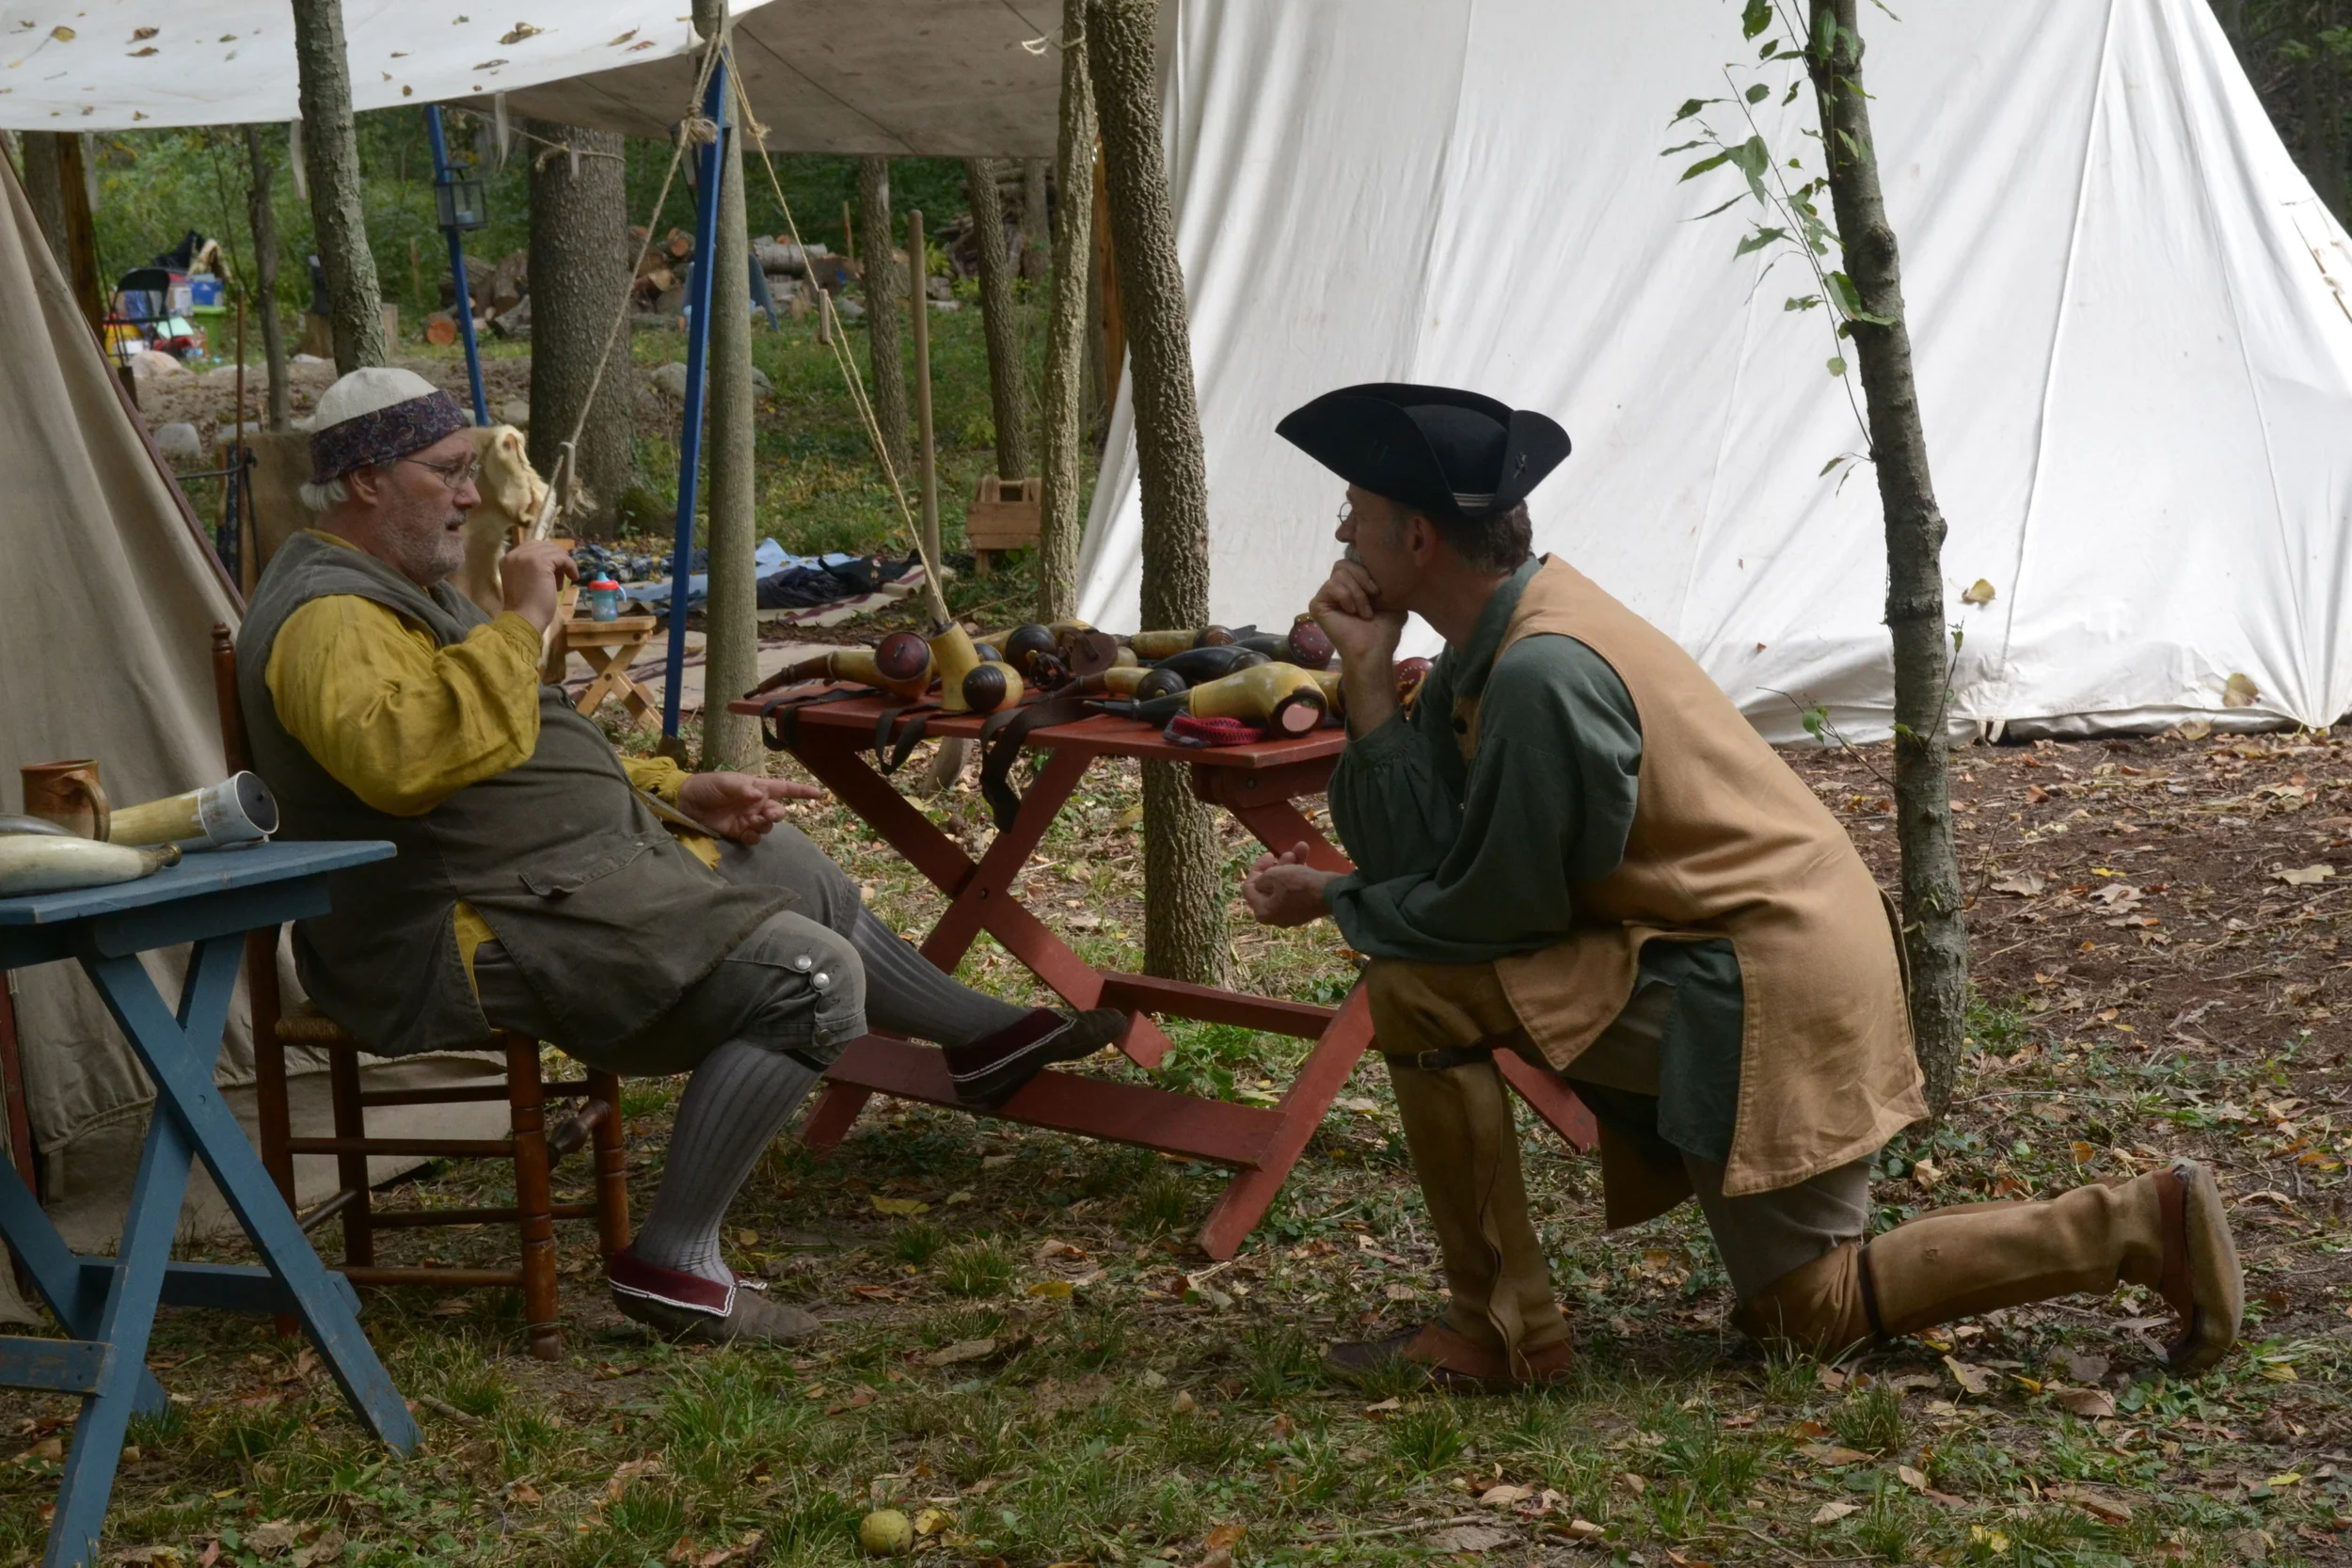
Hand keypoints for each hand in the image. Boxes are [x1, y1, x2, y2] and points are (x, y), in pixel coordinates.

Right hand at [500, 539, 577, 633]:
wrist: (523, 618)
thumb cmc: (526, 608)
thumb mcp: (526, 582)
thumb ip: (532, 569)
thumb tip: (552, 562)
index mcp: (508, 560)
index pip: (531, 547)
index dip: (547, 556)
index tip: (555, 570)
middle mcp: (514, 554)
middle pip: (543, 545)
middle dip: (555, 558)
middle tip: (561, 575)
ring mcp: (526, 556)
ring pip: (553, 551)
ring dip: (562, 565)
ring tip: (560, 583)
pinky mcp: (540, 561)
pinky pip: (562, 557)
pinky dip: (570, 566)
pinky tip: (573, 577)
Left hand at [676, 771, 828, 843]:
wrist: (686, 802)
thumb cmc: (707, 786)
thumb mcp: (724, 783)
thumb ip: (743, 789)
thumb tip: (759, 795)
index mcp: (757, 788)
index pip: (784, 789)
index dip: (801, 791)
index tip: (819, 794)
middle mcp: (757, 804)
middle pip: (779, 811)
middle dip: (777, 814)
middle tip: (766, 814)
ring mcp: (748, 819)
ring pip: (768, 826)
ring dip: (764, 825)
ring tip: (751, 822)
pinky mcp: (738, 832)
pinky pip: (754, 838)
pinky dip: (754, 837)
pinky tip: (745, 834)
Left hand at [1241, 840, 1336, 927]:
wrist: (1332, 894)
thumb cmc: (1298, 885)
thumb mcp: (1274, 876)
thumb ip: (1262, 878)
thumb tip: (1263, 883)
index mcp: (1264, 912)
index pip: (1250, 888)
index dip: (1256, 868)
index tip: (1268, 855)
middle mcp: (1276, 916)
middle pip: (1269, 886)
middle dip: (1278, 864)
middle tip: (1286, 853)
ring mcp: (1292, 913)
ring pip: (1285, 884)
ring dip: (1291, 864)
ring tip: (1301, 848)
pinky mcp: (1306, 908)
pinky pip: (1297, 889)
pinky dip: (1300, 873)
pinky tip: (1306, 854)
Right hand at [1309, 557, 1406, 668]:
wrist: (1375, 648)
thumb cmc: (1385, 629)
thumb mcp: (1393, 598)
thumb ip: (1386, 580)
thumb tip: (1388, 562)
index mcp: (1352, 586)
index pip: (1353, 562)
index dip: (1366, 569)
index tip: (1378, 589)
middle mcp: (1337, 589)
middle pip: (1344, 564)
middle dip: (1363, 578)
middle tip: (1374, 596)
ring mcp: (1326, 597)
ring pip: (1340, 574)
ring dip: (1358, 594)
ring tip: (1364, 613)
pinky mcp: (1317, 604)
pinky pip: (1332, 586)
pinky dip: (1346, 597)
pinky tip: (1352, 613)